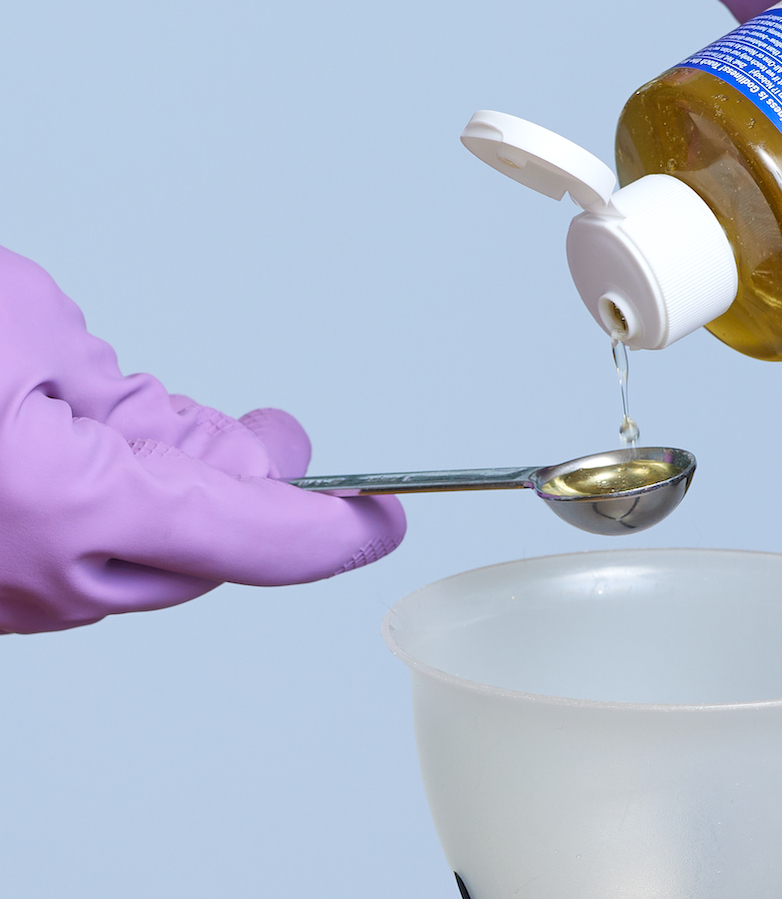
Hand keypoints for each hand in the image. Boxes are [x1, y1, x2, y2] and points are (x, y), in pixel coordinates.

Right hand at [0, 247, 405, 633]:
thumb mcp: (24, 321)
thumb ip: (142, 395)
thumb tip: (231, 451)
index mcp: (70, 508)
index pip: (256, 540)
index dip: (338, 534)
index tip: (384, 520)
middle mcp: (42, 578)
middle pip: (209, 554)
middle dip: (249, 488)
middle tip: (276, 435)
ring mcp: (5, 599)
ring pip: (146, 560)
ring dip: (175, 491)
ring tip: (149, 415)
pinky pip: (83, 561)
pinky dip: (111, 509)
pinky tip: (87, 446)